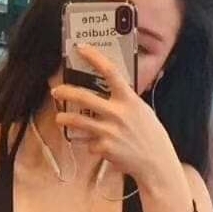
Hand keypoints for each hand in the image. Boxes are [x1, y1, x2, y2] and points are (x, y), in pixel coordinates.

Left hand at [52, 43, 178, 187]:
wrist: (156, 163)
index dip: (94, 57)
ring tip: (59, 119)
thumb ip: (125, 101)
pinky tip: (98, 146)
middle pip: (84, 98)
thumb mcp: (142, 111)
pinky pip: (89, 143)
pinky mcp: (104, 148)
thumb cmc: (150, 135)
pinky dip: (90, 144)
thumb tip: (108, 89)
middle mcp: (118, 114)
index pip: (110, 72)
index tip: (81, 48)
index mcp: (129, 100)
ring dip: (64, 119)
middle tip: (56, 91)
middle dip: (66, 92)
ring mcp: (109, 132)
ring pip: (78, 122)